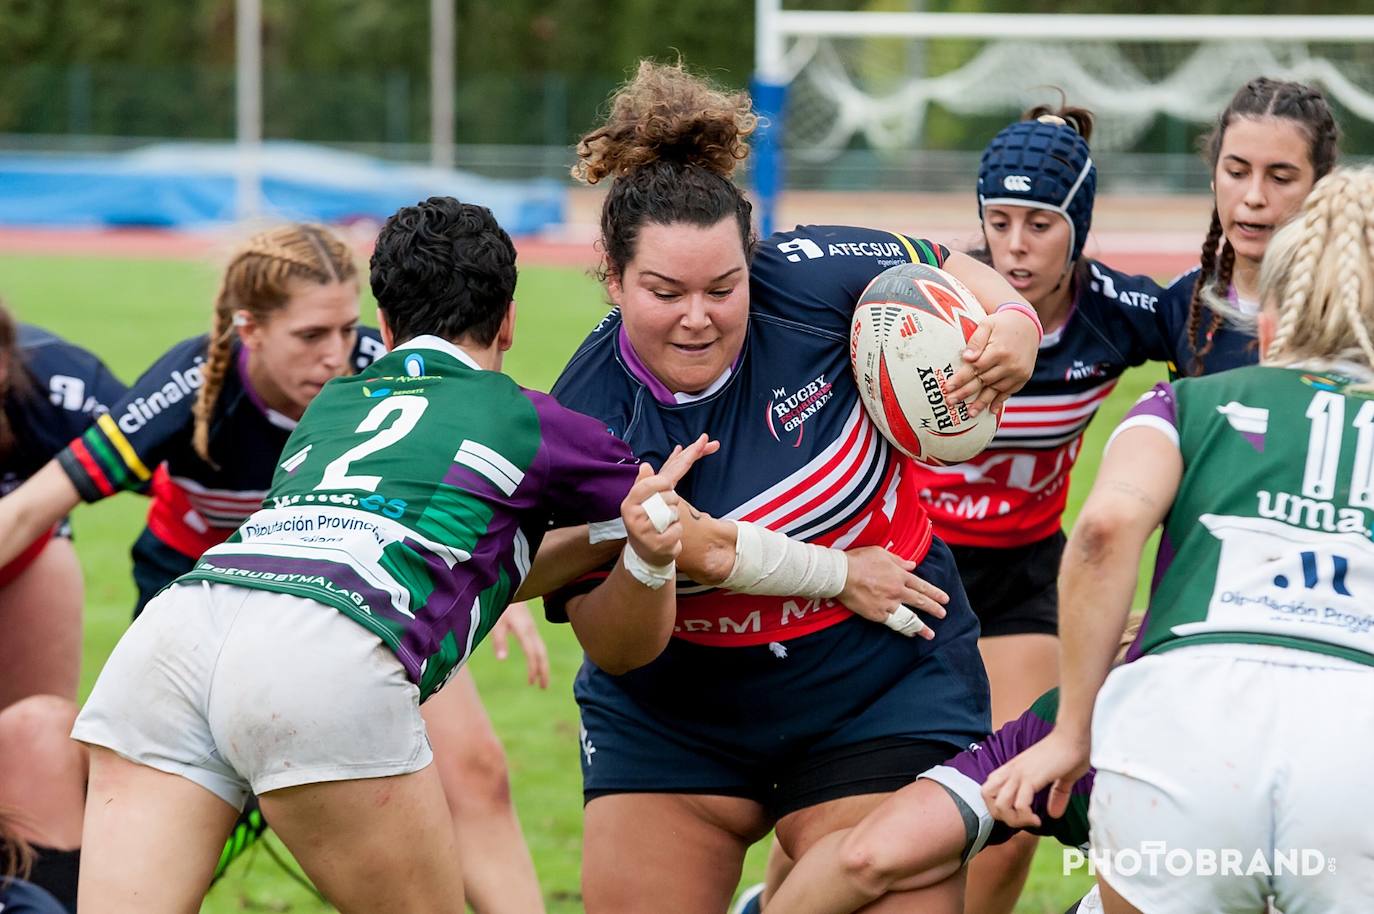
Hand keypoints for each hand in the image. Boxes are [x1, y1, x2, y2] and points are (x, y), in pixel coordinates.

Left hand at [488, 601, 549, 688]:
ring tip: (542, 680)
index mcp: (523, 630)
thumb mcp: (495, 621)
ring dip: (543, 665)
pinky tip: (536, 662)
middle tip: (544, 688)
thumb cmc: (499, 603)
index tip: (531, 683)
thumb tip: (502, 659)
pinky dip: (540, 657)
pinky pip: (539, 645)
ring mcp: (532, 627)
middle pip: (542, 653)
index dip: (533, 669)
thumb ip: (498, 640)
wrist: (508, 587)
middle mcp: (531, 630)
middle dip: (543, 670)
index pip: (532, 653)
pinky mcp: (530, 626)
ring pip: (542, 649)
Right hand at [622, 434, 719, 567]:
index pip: (650, 484)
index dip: (663, 482)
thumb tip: (646, 465)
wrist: (645, 554)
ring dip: (674, 517)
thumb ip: (645, 482)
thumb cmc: (646, 523)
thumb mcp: (642, 502)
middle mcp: (633, 516)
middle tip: (663, 511)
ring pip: (674, 513)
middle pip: (667, 497)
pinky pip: (677, 529)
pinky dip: (676, 531)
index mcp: (629, 503)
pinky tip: (667, 536)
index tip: (668, 483)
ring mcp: (644, 532)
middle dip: (671, 501)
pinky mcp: (657, 545)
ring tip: (662, 525)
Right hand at [837, 545, 948, 639]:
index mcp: (899, 575)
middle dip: (934, 609)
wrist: (841, 575)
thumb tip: (912, 565)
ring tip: (930, 634)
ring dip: (921, 627)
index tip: (944, 599)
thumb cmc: (858, 560)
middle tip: (943, 614)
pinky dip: (903, 629)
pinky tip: (909, 634)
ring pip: (909, 617)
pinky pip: (894, 623)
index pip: (922, 586)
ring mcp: (888, 604)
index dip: (935, 593)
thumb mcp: (881, 553)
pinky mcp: (877, 614)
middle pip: (920, 602)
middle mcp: (897, 591)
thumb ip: (898, 560)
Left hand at [946, 308, 1039, 415]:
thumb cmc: (1002, 324)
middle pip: (983, 381)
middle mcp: (1010, 364)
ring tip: (969, 413)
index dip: (960, 378)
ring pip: (996, 390)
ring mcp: (1018, 372)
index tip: (947, 387)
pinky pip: (1009, 391)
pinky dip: (999, 401)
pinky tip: (990, 410)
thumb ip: (976, 340)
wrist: (1028, 324)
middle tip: (950, 402)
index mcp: (999, 350)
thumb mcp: (987, 324)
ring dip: (981, 402)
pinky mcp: (1024, 376)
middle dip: (965, 393)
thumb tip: (966, 358)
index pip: (975, 368)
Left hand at [981, 728, 1090, 828]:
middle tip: (1021, 820)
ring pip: (999, 804)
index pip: (988, 788)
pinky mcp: (1031, 777)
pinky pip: (1019, 804)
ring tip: (1031, 821)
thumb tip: (1054, 813)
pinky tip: (1037, 819)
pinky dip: (1026, 817)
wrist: (1074, 735)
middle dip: (1001, 815)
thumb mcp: (1062, 777)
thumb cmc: (1070, 752)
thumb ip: (1057, 794)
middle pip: (986, 797)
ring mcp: (1019, 773)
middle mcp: (1012, 770)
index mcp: (1013, 768)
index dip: (997, 806)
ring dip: (1014, 819)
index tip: (1018, 814)